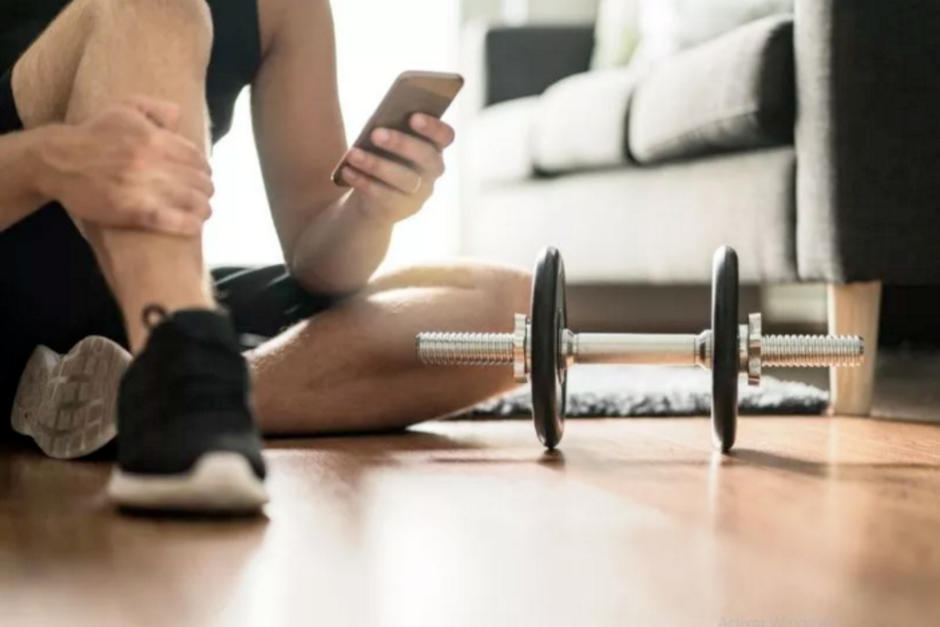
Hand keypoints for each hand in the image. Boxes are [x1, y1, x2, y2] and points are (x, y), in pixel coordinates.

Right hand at [40, 96, 212, 235]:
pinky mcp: (134, 211)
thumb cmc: (93, 134)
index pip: (196, 157)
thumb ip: (155, 108)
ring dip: (203, 208)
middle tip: (205, 195)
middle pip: (198, 180)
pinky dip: (189, 224)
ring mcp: (143, 188)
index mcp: (154, 138)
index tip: (203, 175)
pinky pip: (173, 220)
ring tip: (203, 211)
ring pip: (191, 201)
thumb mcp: (123, 109)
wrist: (56, 160)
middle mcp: (151, 162)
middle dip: (206, 189)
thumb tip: (179, 115)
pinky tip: (195, 225)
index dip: (204, 168)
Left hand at [339, 113, 454, 222]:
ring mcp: (420, 192)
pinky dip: (364, 182)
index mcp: (434, 147)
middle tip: (375, 133)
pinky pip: (385, 196)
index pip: (446, 136)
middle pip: (426, 157)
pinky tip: (348, 171)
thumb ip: (392, 130)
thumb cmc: (383, 157)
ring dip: (377, 165)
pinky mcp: (401, 208)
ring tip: (352, 154)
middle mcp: (433, 171)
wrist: (374, 198)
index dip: (433, 127)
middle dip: (402, 144)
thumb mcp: (390, 142)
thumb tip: (377, 123)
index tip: (413, 117)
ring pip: (405, 179)